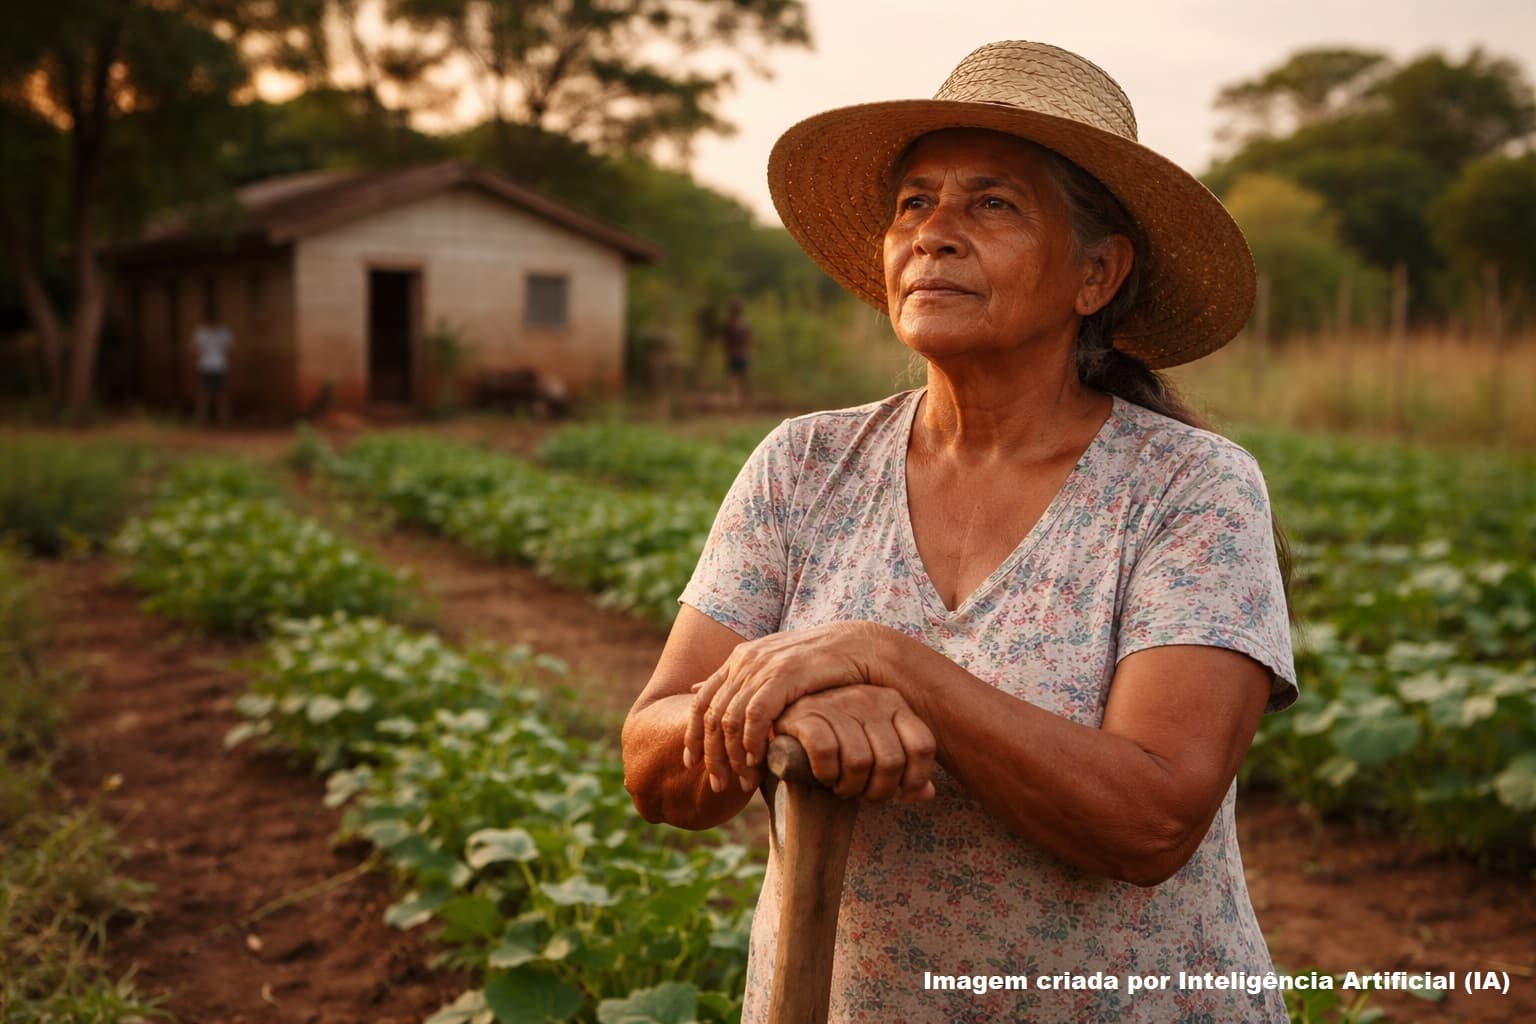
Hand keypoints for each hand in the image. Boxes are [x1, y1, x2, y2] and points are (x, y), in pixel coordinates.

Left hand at [683, 622, 890, 792]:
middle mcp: (746, 660)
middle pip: (710, 714)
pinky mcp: (784, 673)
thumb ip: (742, 683)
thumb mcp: (777, 671)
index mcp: (740, 659)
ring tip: (744, 782)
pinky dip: (752, 741)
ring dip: (733, 756)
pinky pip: (755, 715)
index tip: (692, 764)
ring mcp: (763, 665)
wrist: (862, 646)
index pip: (701, 701)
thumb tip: (696, 689)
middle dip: (711, 754)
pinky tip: (760, 761)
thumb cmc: (823, 665)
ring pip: (729, 718)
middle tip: (718, 784)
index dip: (692, 735)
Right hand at [775, 686, 936, 801]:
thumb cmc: (843, 745)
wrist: (793, 729)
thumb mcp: (879, 751)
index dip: (915, 779)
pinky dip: (825, 774)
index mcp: (893, 702)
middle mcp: (869, 697)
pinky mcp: (806, 712)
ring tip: (841, 787)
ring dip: (849, 787)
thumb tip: (926, 794)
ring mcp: (837, 702)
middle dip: (877, 791)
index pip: (922, 746)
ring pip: (858, 761)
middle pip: (890, 761)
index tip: (901, 794)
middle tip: (863, 794)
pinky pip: (825, 753)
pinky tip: (822, 776)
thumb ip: (906, 770)